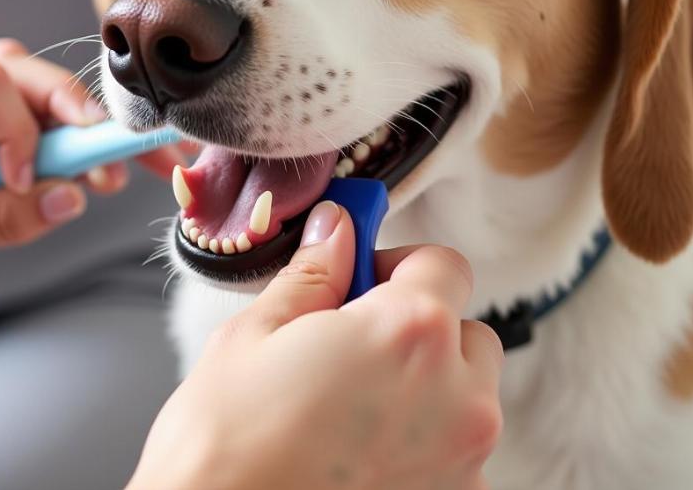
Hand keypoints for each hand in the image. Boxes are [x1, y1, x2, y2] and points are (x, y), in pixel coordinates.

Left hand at [0, 39, 184, 299]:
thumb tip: (72, 201)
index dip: (23, 128)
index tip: (29, 181)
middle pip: (20, 74)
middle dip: (76, 117)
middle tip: (127, 159)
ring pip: (30, 89)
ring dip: (73, 131)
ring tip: (105, 175)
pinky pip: (22, 110)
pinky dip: (54, 140)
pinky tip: (77, 168)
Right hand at [131, 203, 503, 489]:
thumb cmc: (226, 450)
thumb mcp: (257, 333)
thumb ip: (314, 272)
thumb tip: (336, 231)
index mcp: (410, 332)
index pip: (444, 264)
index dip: (398, 262)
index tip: (364, 274)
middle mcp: (456, 397)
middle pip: (464, 330)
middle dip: (416, 324)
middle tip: (350, 339)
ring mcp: (463, 461)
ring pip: (466, 392)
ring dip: (425, 383)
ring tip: (350, 400)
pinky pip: (455, 448)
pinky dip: (422, 437)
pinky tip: (359, 445)